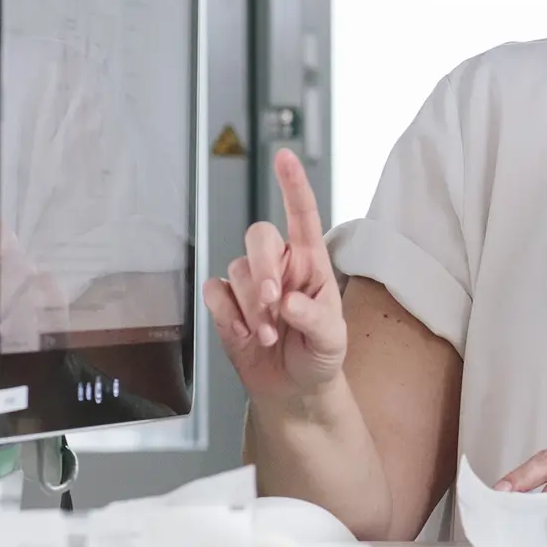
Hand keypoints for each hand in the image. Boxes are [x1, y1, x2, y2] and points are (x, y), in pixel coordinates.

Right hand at [204, 149, 348, 403]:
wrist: (294, 389)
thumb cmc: (319, 354)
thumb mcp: (332, 340)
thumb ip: (315, 318)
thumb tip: (290, 300)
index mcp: (311, 263)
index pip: (302, 215)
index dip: (293, 184)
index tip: (284, 157)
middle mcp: (279, 265)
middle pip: (258, 236)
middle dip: (262, 268)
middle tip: (274, 304)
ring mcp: (249, 283)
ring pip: (236, 271)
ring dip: (251, 308)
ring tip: (269, 336)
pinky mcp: (226, 303)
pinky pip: (215, 294)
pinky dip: (229, 318)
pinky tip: (246, 335)